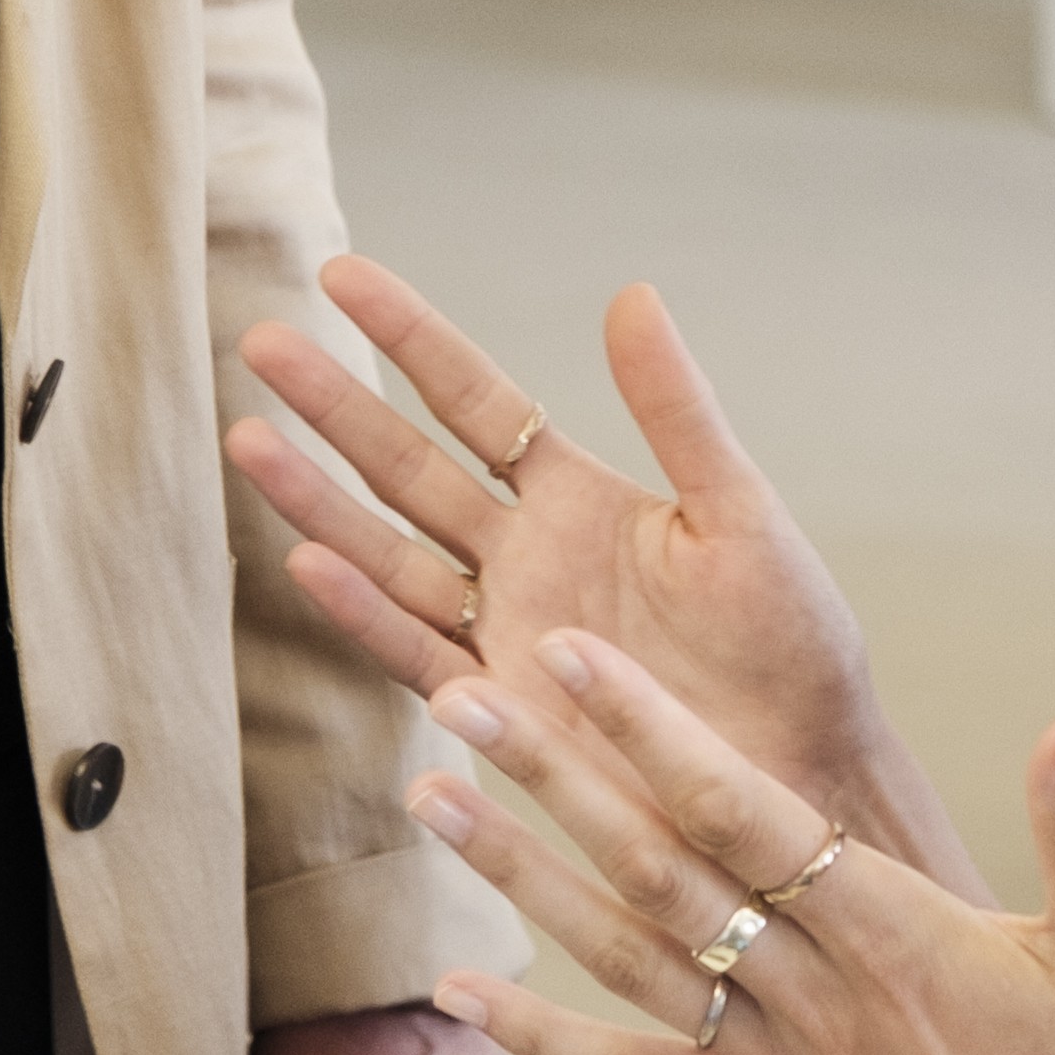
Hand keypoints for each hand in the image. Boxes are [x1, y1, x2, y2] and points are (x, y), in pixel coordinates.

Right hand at [231, 259, 981, 896]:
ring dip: (318, 500)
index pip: (473, 398)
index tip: (340, 274)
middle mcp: (524, 557)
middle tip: (261, 341)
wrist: (806, 780)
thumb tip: (632, 292)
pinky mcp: (500, 711)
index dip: (407, 337)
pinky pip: (416, 651)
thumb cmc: (794, 647)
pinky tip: (306, 563)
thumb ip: (677, 411)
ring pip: (388, 552)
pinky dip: (360, 611)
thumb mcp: (740, 514)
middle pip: (407, 466)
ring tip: (248, 440)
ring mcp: (502, 632)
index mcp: (579, 497)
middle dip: (335, 404)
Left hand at [405, 633, 1054, 1054]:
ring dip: (523, 875)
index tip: (568, 654)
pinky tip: (462, 991)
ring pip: (624, 954)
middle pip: (655, 866)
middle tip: (454, 689)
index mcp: (889, 937)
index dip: (649, 726)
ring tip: (429, 797)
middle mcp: (810, 998)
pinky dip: (543, 1037)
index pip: (742, 809)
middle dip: (552, 775)